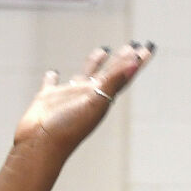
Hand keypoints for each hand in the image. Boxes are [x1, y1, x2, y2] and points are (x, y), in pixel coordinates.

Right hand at [12, 41, 153, 157]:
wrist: (41, 145)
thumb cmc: (70, 127)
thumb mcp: (95, 101)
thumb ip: (114, 81)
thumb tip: (136, 63)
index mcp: (103, 96)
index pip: (124, 74)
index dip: (137, 61)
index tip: (149, 45)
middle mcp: (89, 95)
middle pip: (110, 72)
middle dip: (122, 58)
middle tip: (133, 45)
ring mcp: (68, 97)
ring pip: (85, 75)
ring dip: (95, 63)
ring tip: (104, 49)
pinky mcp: (48, 99)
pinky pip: (52, 84)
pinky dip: (52, 78)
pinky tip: (53, 72)